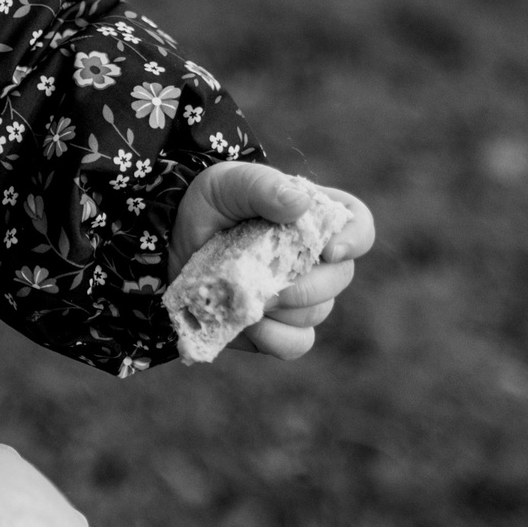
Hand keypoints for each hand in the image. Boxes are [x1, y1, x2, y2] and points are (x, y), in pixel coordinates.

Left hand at [169, 161, 374, 360]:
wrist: (169, 244)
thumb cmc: (208, 205)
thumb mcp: (228, 183)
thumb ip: (262, 186)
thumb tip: (302, 206)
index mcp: (313, 216)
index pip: (358, 223)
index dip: (355, 238)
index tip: (329, 250)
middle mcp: (314, 258)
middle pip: (340, 277)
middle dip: (306, 283)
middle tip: (267, 280)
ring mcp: (299, 296)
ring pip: (317, 312)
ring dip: (283, 308)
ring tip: (246, 294)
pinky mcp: (277, 328)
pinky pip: (296, 344)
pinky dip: (275, 337)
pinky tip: (250, 323)